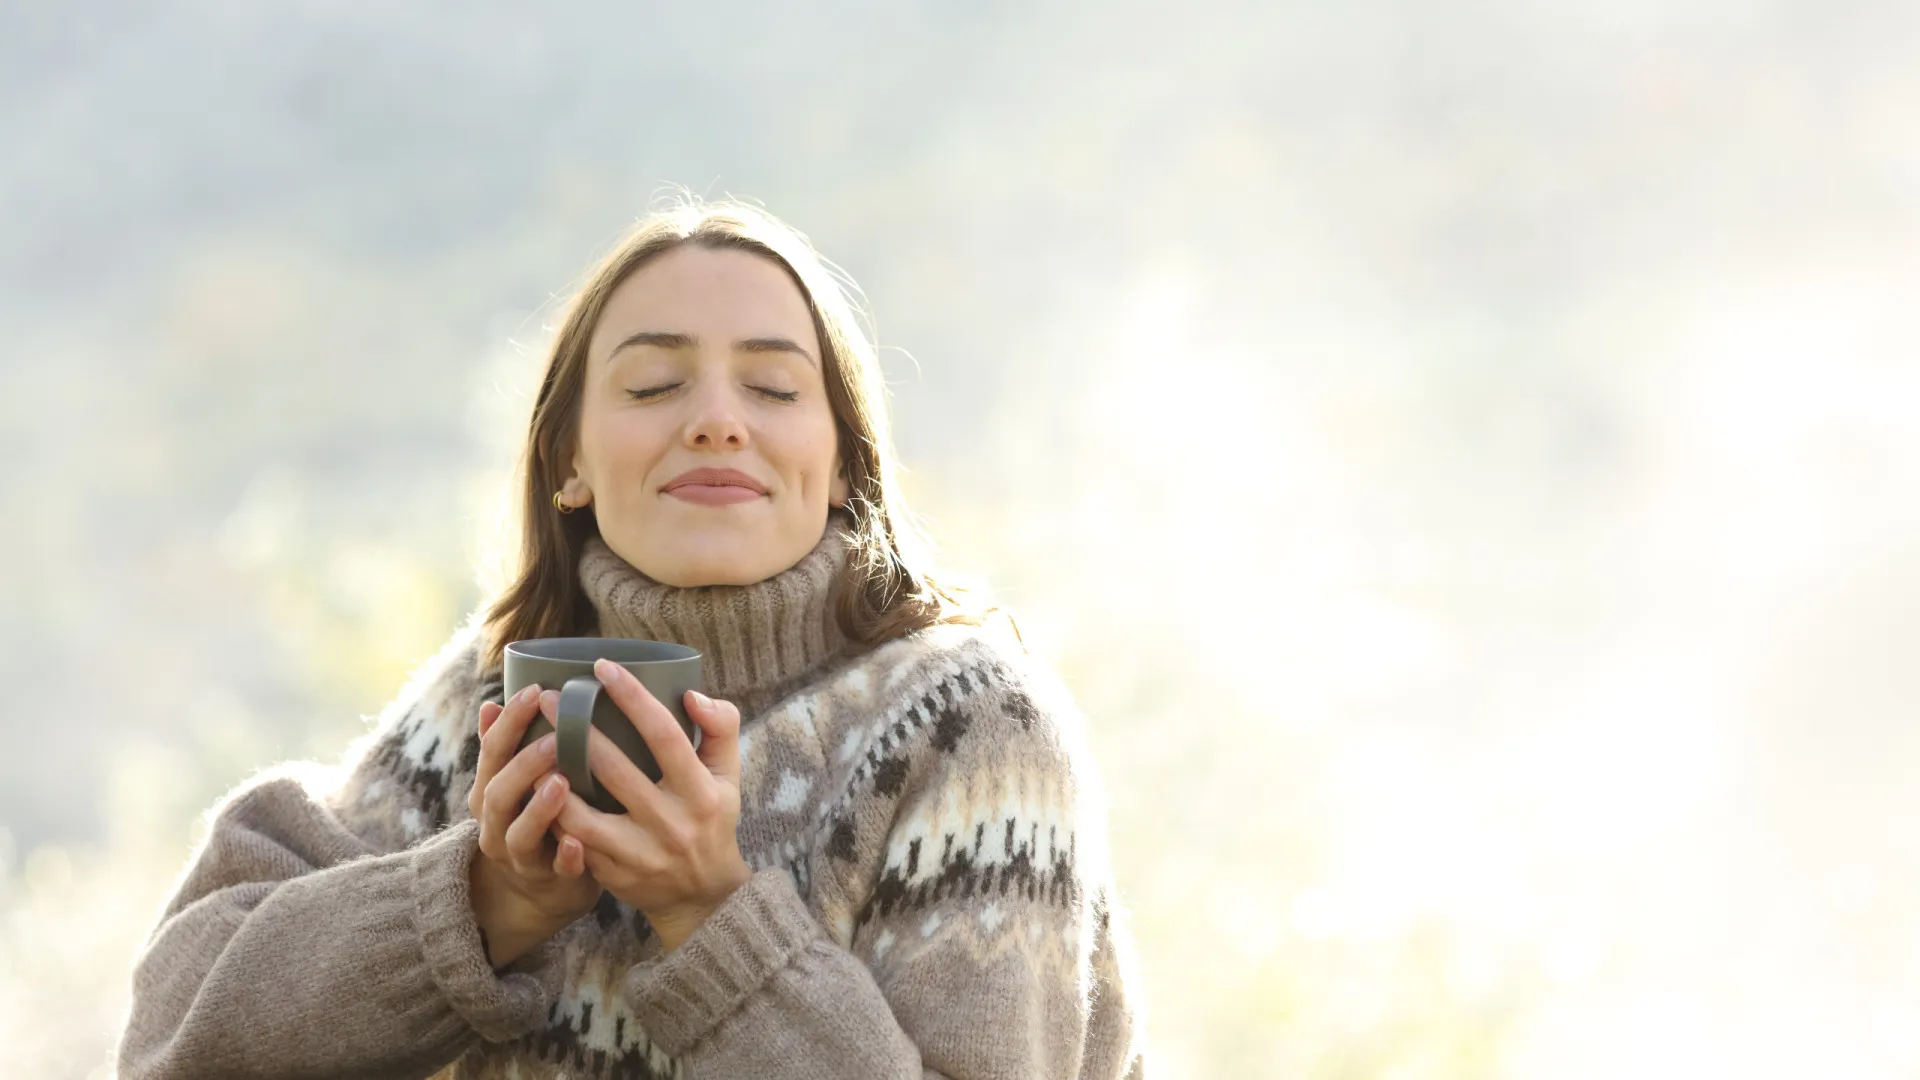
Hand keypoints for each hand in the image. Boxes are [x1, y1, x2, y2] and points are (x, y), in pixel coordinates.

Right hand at [467, 685, 603, 966]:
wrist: (537, 891)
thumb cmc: (536, 818)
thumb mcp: (515, 783)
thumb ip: (506, 748)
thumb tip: (492, 702)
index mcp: (491, 792)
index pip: (492, 753)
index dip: (509, 723)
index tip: (534, 691)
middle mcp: (497, 824)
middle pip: (498, 794)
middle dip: (524, 765)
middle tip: (556, 738)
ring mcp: (521, 856)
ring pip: (520, 835)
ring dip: (539, 809)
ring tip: (563, 782)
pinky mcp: (550, 882)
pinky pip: (556, 872)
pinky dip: (566, 858)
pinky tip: (578, 842)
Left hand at [555, 659, 752, 951]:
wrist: (703, 896)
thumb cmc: (712, 820)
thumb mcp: (729, 776)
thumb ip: (721, 728)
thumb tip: (691, 693)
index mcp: (701, 791)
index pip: (664, 735)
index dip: (632, 698)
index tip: (602, 668)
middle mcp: (671, 823)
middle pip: (613, 769)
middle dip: (575, 730)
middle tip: (546, 698)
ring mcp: (640, 854)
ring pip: (581, 815)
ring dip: (550, 780)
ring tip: (528, 747)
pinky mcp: (615, 875)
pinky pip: (573, 843)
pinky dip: (551, 817)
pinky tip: (532, 792)